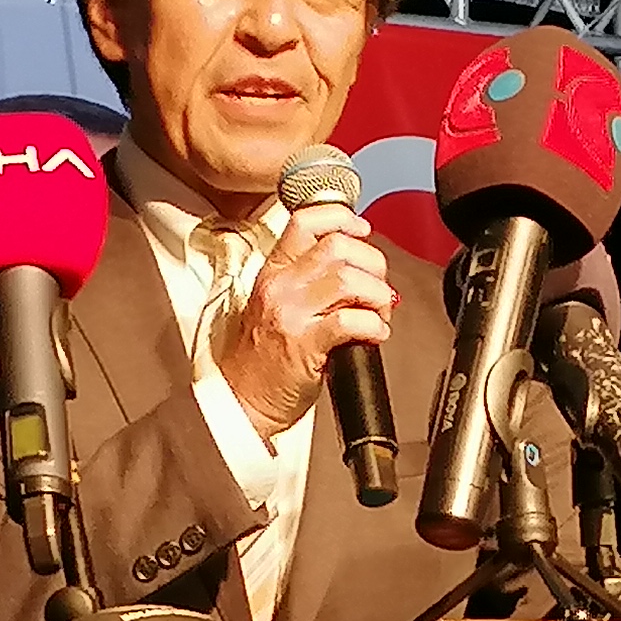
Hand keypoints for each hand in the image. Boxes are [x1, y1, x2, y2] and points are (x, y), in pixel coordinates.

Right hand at [215, 203, 391, 441]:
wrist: (241, 402)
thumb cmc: (263, 360)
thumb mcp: (278, 305)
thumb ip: (311, 280)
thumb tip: (359, 267)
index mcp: (274, 271)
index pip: (307, 221)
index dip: (343, 218)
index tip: (363, 231)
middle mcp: (281, 286)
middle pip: (339, 246)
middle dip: (373, 263)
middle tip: (378, 288)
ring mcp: (291, 314)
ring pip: (349, 278)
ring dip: (377, 295)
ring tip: (378, 313)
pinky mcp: (305, 345)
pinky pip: (352, 320)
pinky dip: (375, 325)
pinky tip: (375, 334)